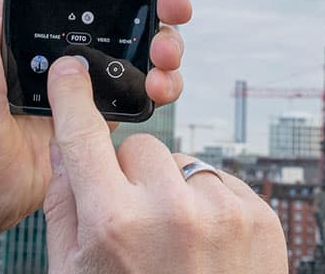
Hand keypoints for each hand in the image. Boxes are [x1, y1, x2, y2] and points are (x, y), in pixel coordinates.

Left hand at [0, 0, 192, 273]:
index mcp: (33, 21)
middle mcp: (65, 46)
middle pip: (128, 15)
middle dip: (161, 7)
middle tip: (172, 9)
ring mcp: (86, 83)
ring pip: (144, 53)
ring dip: (168, 47)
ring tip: (166, 56)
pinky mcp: (100, 117)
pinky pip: (141, 95)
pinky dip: (162, 88)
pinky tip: (161, 88)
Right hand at [44, 57, 288, 273]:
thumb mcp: (78, 272)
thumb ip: (66, 206)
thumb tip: (66, 146)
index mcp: (115, 226)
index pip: (86, 138)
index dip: (74, 98)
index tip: (72, 71)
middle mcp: (171, 212)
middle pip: (138, 148)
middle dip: (130, 174)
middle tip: (135, 220)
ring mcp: (221, 211)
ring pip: (182, 163)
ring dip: (173, 190)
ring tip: (176, 243)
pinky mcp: (258, 214)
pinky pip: (220, 181)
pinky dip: (208, 204)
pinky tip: (204, 245)